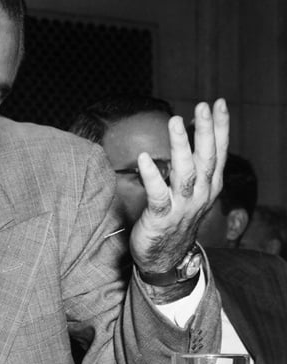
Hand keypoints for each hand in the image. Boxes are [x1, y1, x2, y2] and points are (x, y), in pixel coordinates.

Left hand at [129, 99, 229, 278]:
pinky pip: (158, 195)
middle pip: (206, 158)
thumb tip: (191, 134)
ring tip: (175, 121)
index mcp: (209, 186)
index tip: (218, 103)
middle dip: (206, 131)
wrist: (166, 259)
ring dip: (180, 146)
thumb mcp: (191, 191)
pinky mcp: (161, 218)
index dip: (219, 128)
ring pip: (185, 172)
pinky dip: (152, 176)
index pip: (218, 152)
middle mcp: (201, 195)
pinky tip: (144, 158)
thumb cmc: (176, 219)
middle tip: (203, 106)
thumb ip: (192, 166)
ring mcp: (183, 207)